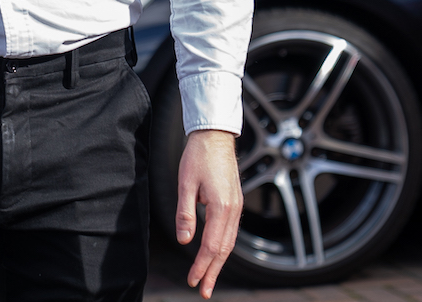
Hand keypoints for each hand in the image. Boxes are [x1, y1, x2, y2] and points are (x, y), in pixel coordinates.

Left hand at [176, 128, 241, 297]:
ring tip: (209, 279)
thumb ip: (185, 214)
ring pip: (229, 242)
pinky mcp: (235, 202)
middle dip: (212, 272)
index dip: (201, 266)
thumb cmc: (198, 156)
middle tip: (204, 292)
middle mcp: (233, 209)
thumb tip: (185, 241)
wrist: (215, 136)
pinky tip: (215, 255)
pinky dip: (223, 248)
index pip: (211, 245)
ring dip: (218, 263)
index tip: (193, 281)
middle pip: (224, 249)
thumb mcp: (185, 184)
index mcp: (221, 206)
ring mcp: (237, 206)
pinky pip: (230, 232)